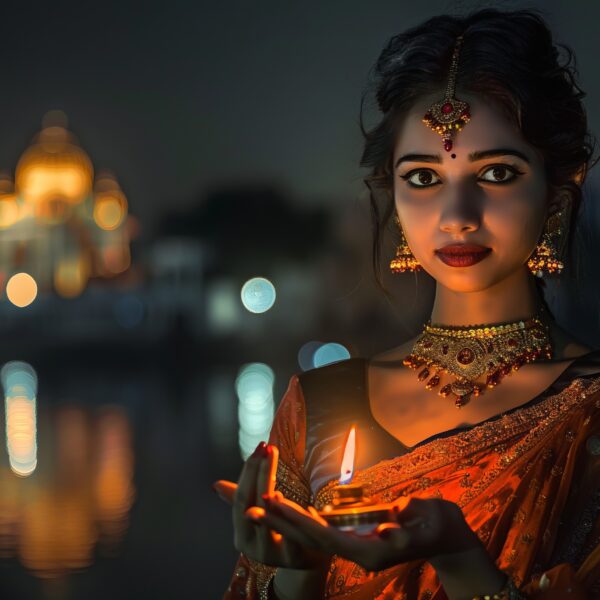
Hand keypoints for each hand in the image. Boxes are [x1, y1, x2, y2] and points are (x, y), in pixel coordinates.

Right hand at [212, 442, 330, 569]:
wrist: (307, 560)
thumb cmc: (281, 534)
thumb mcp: (261, 516)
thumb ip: (242, 500)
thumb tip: (216, 485)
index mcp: (241, 533)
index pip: (241, 497)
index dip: (249, 471)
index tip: (259, 447)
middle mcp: (251, 546)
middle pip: (254, 505)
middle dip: (261, 474)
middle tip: (268, 449)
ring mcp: (271, 554)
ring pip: (270, 523)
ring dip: (271, 501)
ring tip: (273, 479)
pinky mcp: (293, 560)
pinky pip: (292, 541)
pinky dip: (291, 523)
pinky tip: (300, 508)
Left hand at [256, 494, 482, 572]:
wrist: (448, 534)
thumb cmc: (439, 525)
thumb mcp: (425, 525)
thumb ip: (402, 532)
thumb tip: (383, 529)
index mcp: (369, 552)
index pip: (324, 536)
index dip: (297, 520)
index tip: (274, 504)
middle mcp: (357, 552)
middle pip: (313, 536)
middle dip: (284, 519)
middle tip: (256, 501)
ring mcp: (357, 545)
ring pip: (316, 532)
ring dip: (290, 518)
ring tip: (264, 499)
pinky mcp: (358, 536)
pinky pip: (327, 528)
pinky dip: (307, 518)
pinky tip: (291, 507)